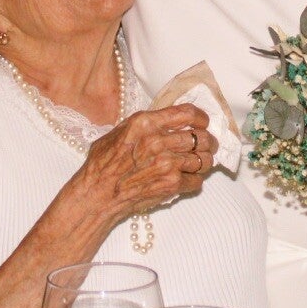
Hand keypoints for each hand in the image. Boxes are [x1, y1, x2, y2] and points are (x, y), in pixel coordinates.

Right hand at [79, 103, 216, 220]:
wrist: (97, 194)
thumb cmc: (103, 164)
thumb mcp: (120, 131)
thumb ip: (146, 124)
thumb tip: (168, 120)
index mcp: (146, 123)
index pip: (187, 113)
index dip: (201, 117)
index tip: (203, 122)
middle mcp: (159, 141)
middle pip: (201, 137)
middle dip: (208, 141)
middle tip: (207, 145)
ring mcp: (167, 164)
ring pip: (205, 159)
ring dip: (204, 161)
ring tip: (198, 162)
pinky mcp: (171, 185)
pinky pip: (198, 180)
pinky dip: (195, 180)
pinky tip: (186, 179)